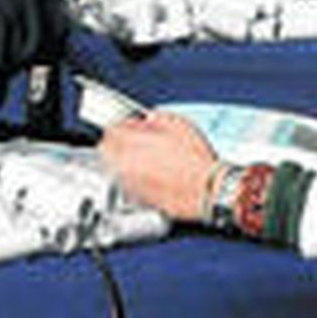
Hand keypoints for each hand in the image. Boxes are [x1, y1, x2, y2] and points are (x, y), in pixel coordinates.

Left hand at [100, 111, 216, 220]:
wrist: (208, 190)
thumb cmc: (197, 160)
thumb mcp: (178, 124)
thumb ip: (155, 118)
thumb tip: (148, 120)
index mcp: (131, 142)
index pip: (111, 130)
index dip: (123, 126)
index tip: (130, 127)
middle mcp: (126, 164)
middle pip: (108, 150)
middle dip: (119, 144)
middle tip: (133, 141)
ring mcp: (131, 183)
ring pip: (117, 169)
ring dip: (125, 161)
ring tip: (144, 159)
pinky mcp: (140, 199)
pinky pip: (128, 185)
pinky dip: (135, 179)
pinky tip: (150, 176)